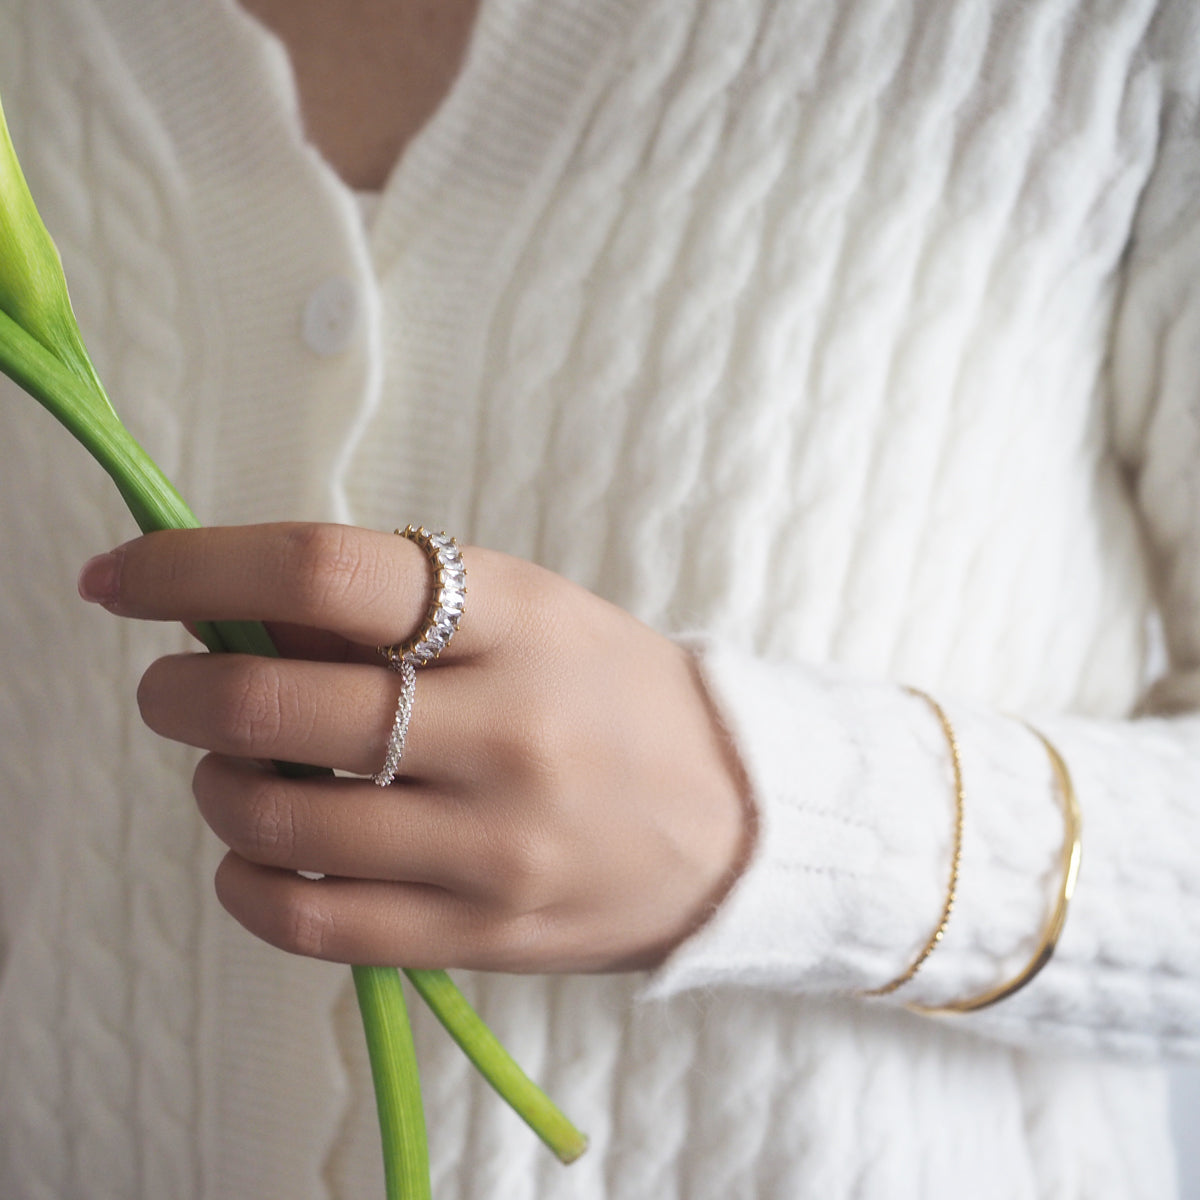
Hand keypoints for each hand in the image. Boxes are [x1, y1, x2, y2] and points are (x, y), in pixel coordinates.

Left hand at [78, 523, 752, 972]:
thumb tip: (231, 615)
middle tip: (173, 687)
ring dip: (218, 790)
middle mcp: (507, 728)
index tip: (126, 575)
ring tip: (239, 773)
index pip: (325, 573)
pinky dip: (249, 886)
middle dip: (180, 692)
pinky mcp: (484, 933)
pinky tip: (259, 858)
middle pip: (278, 705)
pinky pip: (316, 924)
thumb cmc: (615, 696)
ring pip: (280, 825)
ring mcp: (496, 843)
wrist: (738, 819)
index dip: (196, 565)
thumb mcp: (529, 614)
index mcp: (518, 617)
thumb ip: (393, 612)